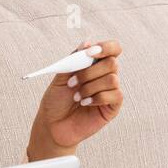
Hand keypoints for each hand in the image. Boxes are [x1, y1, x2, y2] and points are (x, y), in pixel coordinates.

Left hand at [31, 38, 123, 152]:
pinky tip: (84, 103)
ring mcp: (110, 92)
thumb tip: (88, 42)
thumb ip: (74, 59)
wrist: (52, 125)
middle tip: (72, 83)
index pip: (112, 49)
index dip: (105, 47)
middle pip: (112, 62)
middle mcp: (105, 76)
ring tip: (76, 97)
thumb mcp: (60, 77)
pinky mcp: (112, 107)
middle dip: (89, 72)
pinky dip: (97, 98)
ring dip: (90, 87)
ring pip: (112, 79)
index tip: (89, 53)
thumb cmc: (56, 101)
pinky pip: (115, 95)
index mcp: (94, 65)